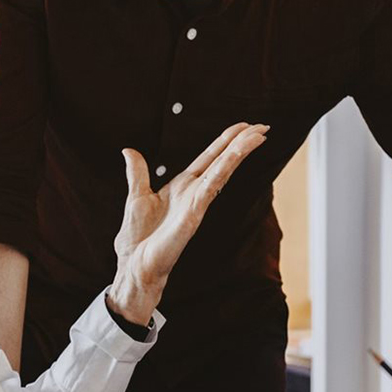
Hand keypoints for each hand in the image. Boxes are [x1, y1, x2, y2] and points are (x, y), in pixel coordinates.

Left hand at [106, 123, 268, 323]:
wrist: (135, 265)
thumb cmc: (138, 238)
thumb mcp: (137, 196)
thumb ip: (138, 173)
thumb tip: (129, 152)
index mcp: (182, 186)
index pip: (209, 158)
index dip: (226, 141)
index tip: (243, 127)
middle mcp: (193, 192)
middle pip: (222, 160)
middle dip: (241, 142)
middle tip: (262, 126)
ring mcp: (197, 202)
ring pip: (222, 170)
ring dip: (239, 151)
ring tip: (258, 135)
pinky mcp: (194, 213)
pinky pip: (212, 186)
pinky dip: (225, 169)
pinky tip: (236, 155)